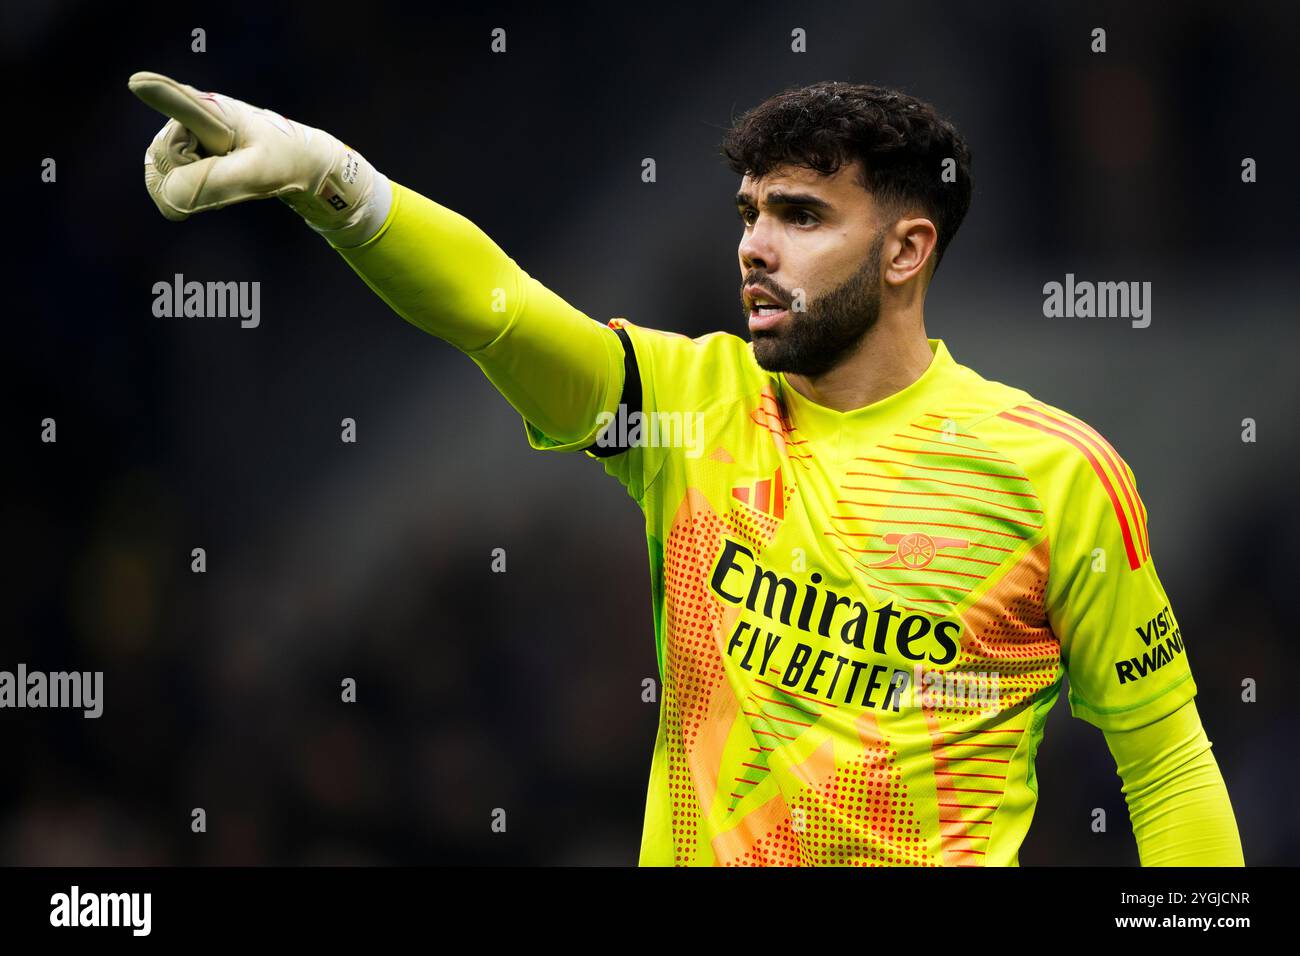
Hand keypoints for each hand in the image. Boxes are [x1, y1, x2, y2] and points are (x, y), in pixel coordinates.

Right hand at [128, 71, 388, 243]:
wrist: (302, 160)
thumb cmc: (283, 162)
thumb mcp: (256, 176)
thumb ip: (211, 184)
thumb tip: (167, 197)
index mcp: (213, 110)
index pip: (182, 106)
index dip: (160, 96)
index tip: (138, 83)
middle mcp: (190, 113)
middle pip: (162, 157)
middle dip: (190, 175)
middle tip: (231, 169)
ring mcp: (185, 129)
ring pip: (163, 171)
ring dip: (191, 182)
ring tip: (226, 170)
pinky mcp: (185, 144)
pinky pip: (168, 179)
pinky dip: (189, 187)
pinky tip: (216, 176)